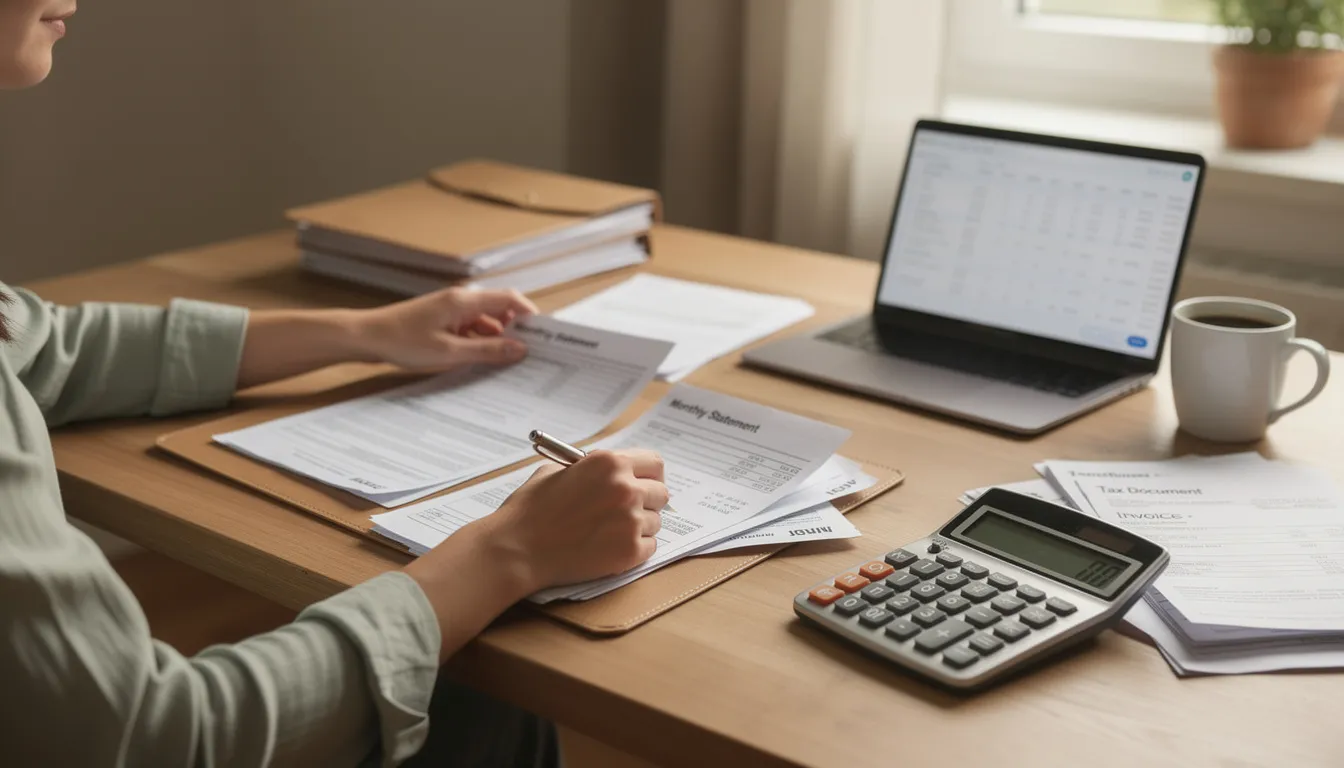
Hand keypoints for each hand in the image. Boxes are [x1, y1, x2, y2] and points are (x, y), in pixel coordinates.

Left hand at [351, 287, 539, 370]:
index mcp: (465, 301)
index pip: (510, 299)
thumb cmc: (402, 341)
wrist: (365, 338)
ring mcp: (450, 311)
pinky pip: (469, 330)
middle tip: (527, 355)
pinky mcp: (441, 322)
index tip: (543, 335)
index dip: (530, 315)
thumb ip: (487, 351)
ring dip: (495, 341)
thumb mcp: (449, 352)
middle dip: (515, 331)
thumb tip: (520, 348)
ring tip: (504, 365)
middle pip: (500, 311)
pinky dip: (478, 344)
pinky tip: (479, 362)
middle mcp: (460, 301)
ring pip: (485, 323)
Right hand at [402, 449, 666, 661]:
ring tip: (608, 532)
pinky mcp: (630, 552)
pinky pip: (650, 546)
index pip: (654, 463)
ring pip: (655, 522)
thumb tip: (612, 472)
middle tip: (625, 511)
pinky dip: (634, 548)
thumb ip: (591, 469)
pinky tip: (608, 547)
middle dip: (646, 501)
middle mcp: (626, 488)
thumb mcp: (557, 471)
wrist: (517, 548)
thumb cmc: (531, 510)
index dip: (648, 474)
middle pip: (660, 493)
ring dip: (638, 526)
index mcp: (610, 462)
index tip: (643, 482)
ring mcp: (631, 521)